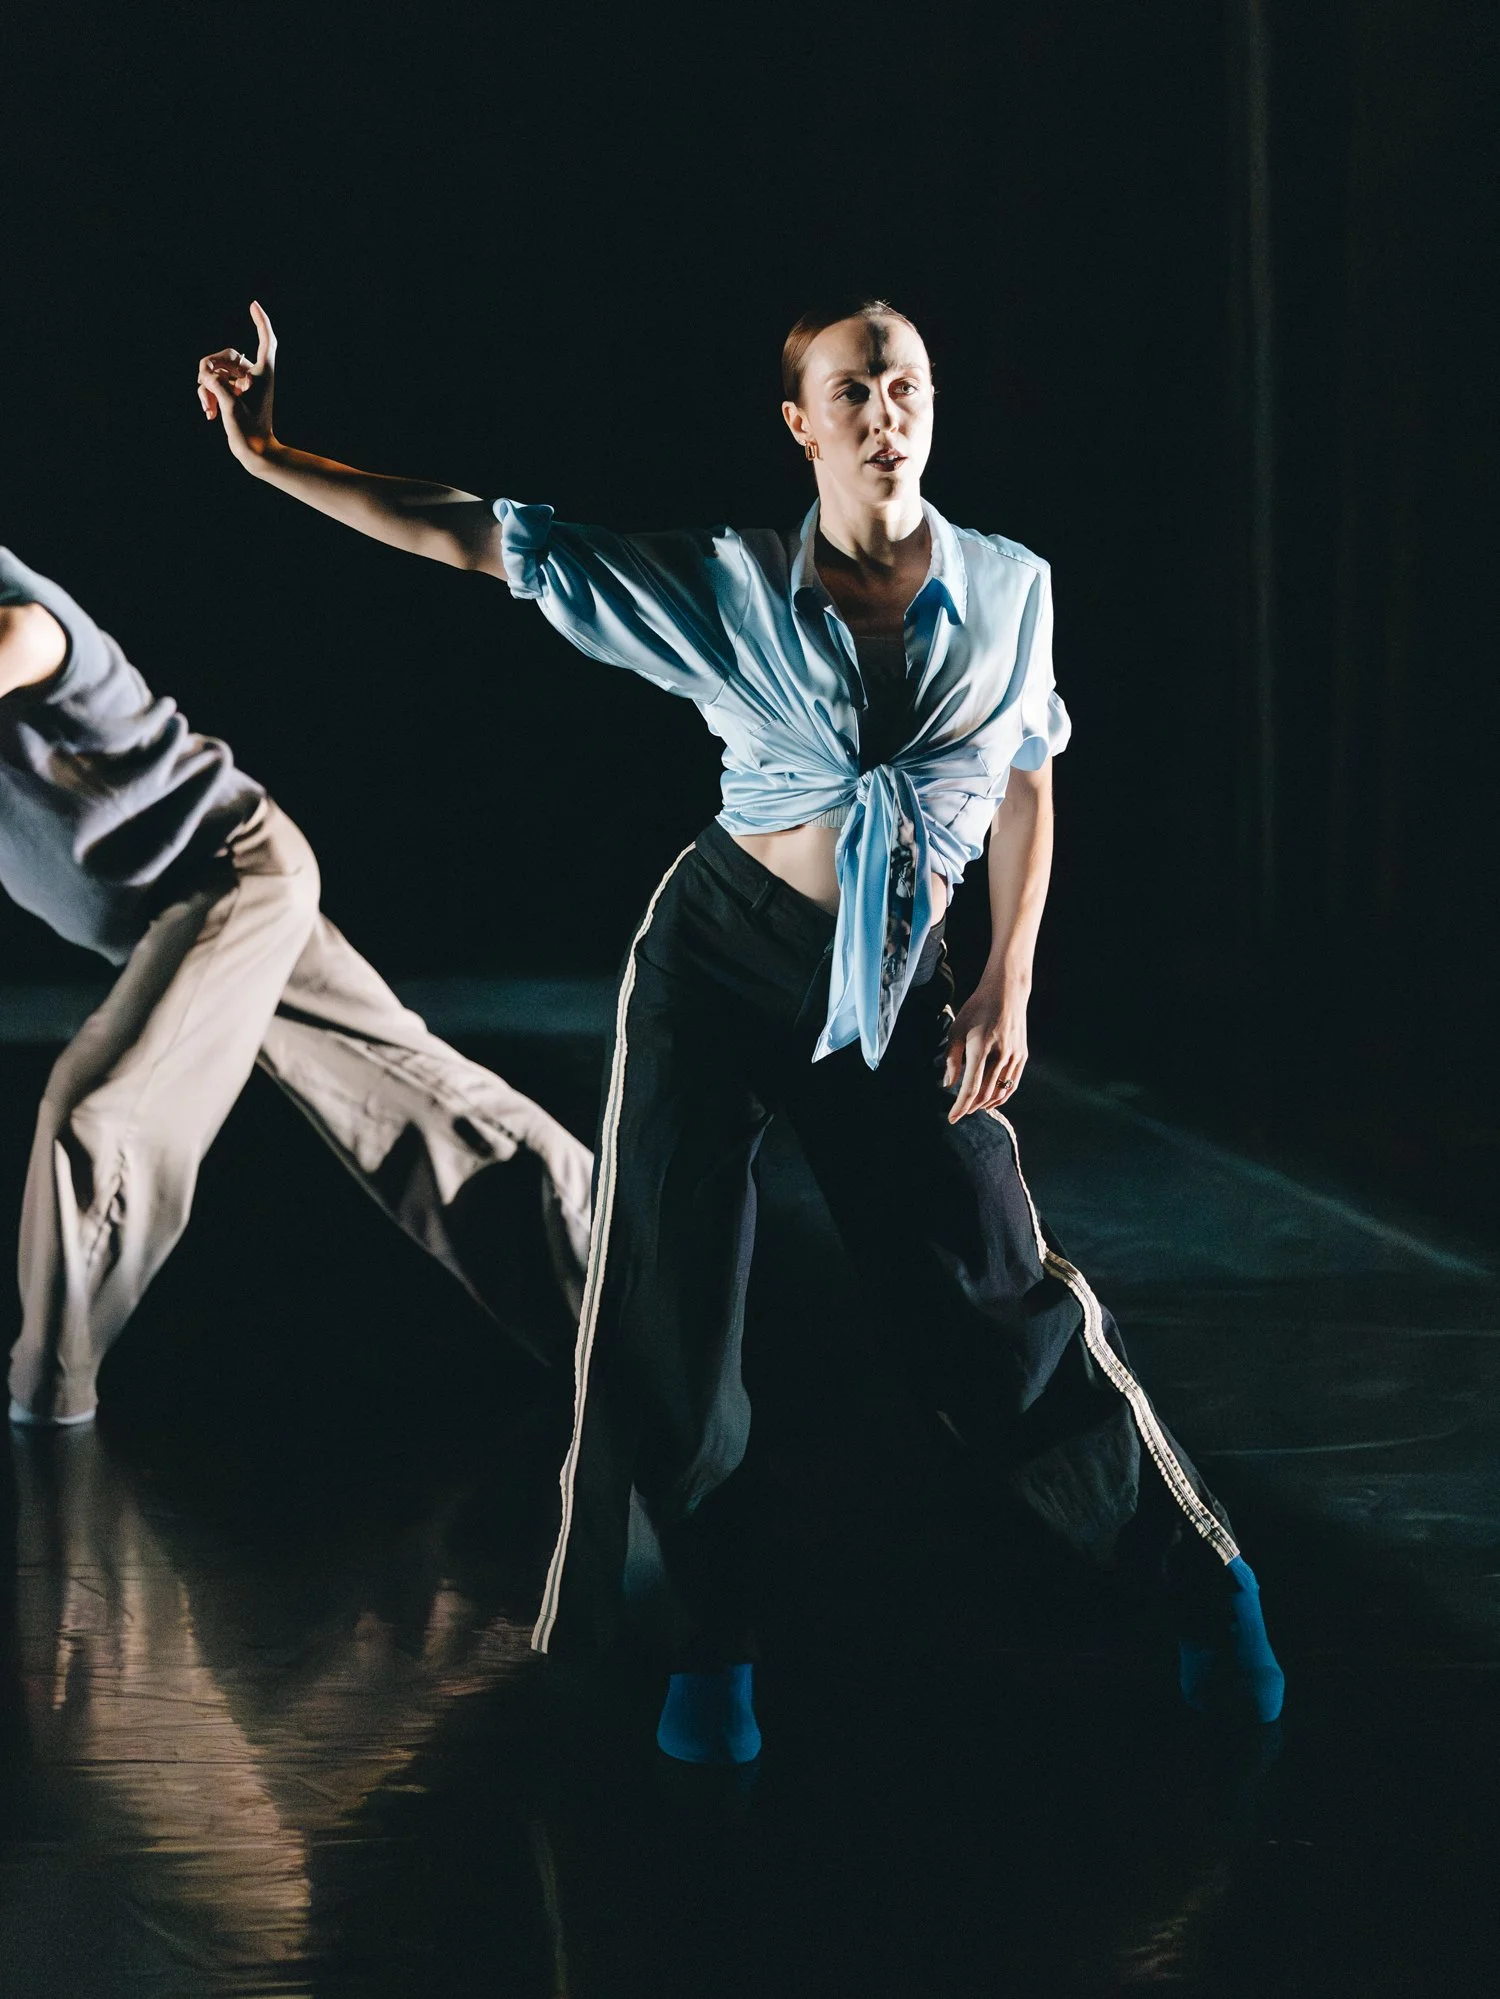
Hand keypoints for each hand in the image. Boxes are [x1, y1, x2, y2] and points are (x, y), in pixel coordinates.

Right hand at [196, 301, 276, 463]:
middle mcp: (253, 376)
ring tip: (210, 409)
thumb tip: (205, 373)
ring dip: (207, 388)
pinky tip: (210, 413)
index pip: (265, 341)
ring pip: (215, 372)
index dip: (260, 321)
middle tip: (206, 386)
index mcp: (263, 374)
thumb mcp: (230, 406)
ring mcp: (241, 385)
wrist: (254, 452)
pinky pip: (213, 385)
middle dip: (210, 369)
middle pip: (225, 356)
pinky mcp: (232, 394)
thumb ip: (216, 384)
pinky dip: (209, 396)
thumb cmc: (249, 431)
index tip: (253, 304)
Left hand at [941, 981, 1027, 1122]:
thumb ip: (952, 1059)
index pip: (971, 1087)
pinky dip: (1001, 1096)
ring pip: (1000, 1091)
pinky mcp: (1022, 1056)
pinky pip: (1012, 1084)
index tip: (952, 1118)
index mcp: (980, 1048)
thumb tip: (948, 1084)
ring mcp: (1014, 1056)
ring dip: (984, 1104)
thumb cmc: (976, 1010)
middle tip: (959, 1113)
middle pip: (985, 1093)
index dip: (960, 1106)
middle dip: (970, 1107)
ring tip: (972, 1108)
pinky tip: (990, 1102)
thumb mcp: (957, 1030)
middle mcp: (1000, 1055)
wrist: (1006, 993)